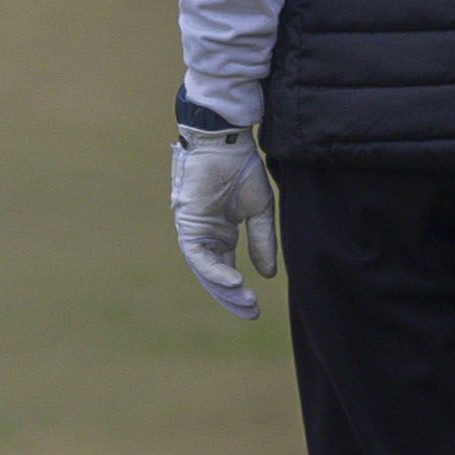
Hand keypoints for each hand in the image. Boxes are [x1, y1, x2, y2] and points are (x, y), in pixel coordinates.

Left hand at [172, 120, 277, 319]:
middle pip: (213, 276)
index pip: (225, 270)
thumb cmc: (242, 168)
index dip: (237, 290)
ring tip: (245, 302)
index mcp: (219, 233)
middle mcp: (204, 235)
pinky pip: (198, 255)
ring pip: (204, 270)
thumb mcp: (260, 210)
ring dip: (223, 288)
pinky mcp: (187, 223)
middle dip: (230, 297)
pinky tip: (234, 282)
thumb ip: (262, 242)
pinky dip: (215, 271)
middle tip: (250, 314)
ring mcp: (193, 230)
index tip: (255, 308)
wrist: (226, 140)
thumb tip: (267, 276)